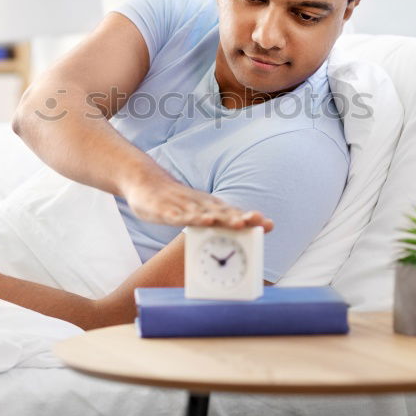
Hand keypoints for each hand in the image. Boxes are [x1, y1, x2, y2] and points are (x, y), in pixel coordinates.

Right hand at [122, 176, 273, 231]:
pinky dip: (187, 218)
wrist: (145, 182)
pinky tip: (197, 221)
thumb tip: (238, 233)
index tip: (270, 225)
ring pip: (202, 213)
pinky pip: (176, 215)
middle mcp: (200, 205)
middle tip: (257, 221)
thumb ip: (216, 220)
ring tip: (236, 223)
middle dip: (240, 218)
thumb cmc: (175, 201)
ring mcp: (182, 207)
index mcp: (209, 207)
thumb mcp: (199, 210)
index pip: (234, 214)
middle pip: (222, 213)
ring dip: (220, 218)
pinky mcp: (164, 210)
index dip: (251, 219)